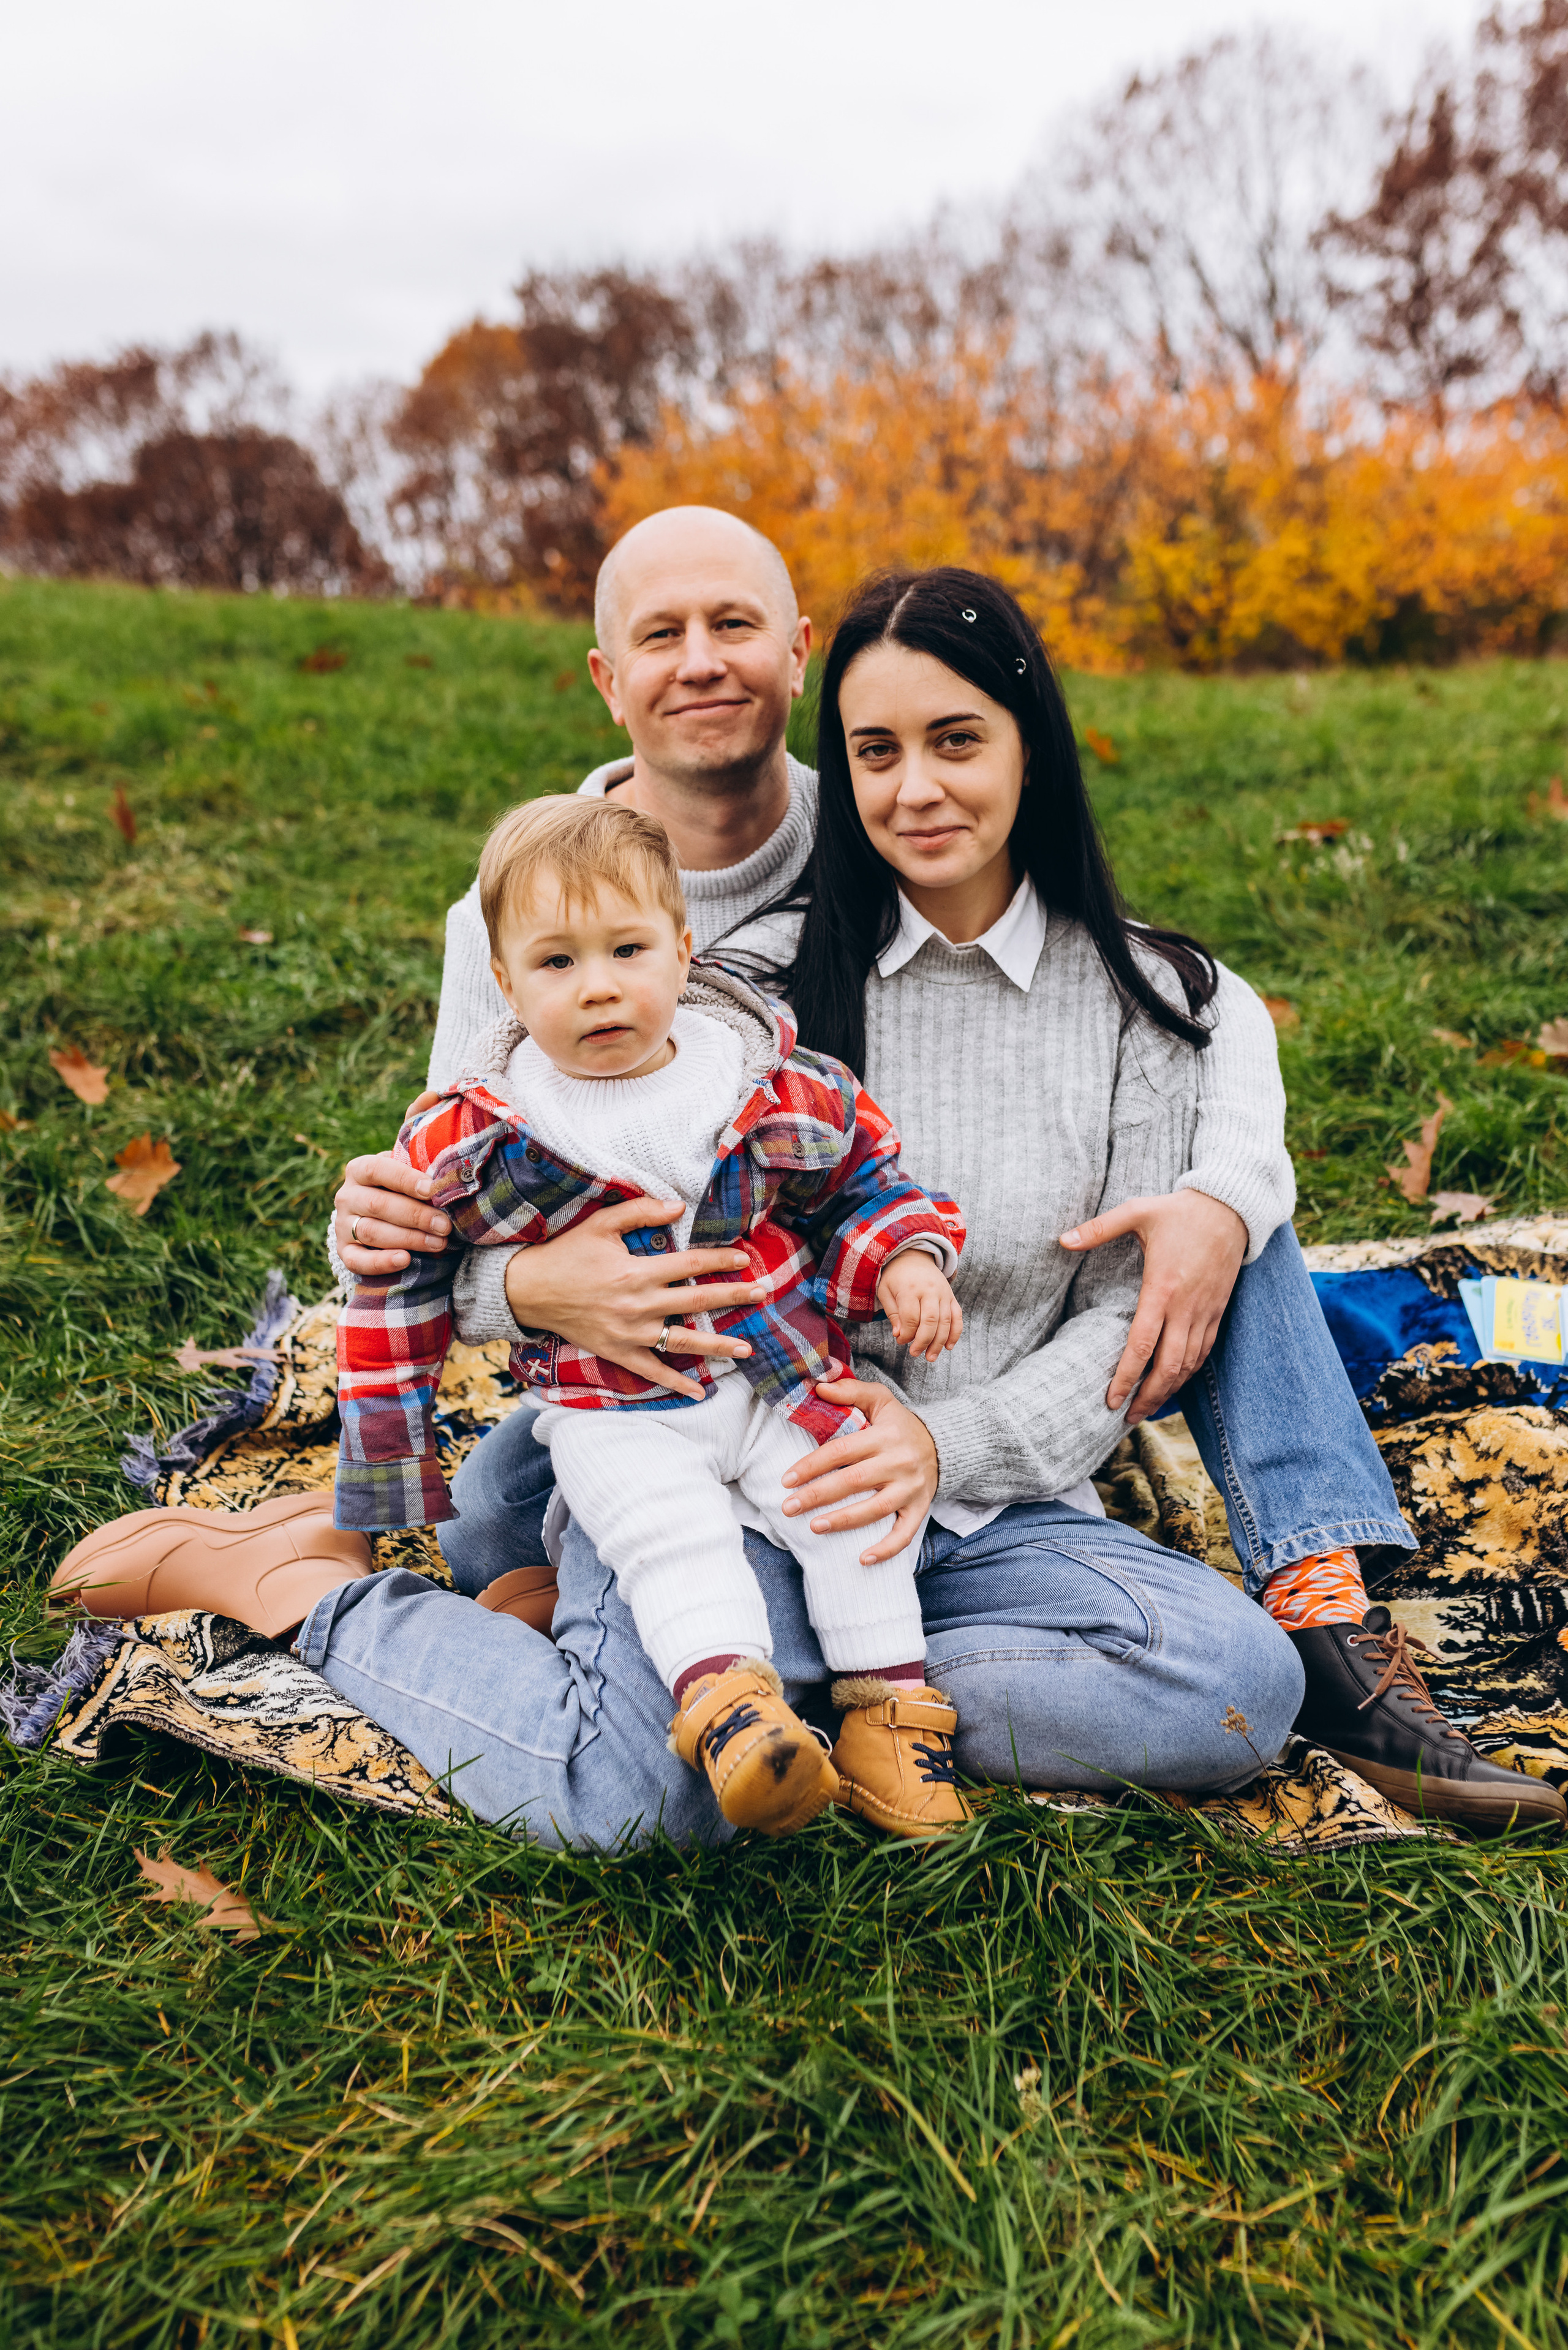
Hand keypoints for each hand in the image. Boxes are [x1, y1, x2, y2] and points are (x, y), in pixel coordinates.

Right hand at [334, 1093, 447, 1273]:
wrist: (386, 1223)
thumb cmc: (404, 1186)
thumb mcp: (409, 1158)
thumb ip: (417, 1126)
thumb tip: (434, 1093)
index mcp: (361, 1168)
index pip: (379, 1170)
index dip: (405, 1180)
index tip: (432, 1190)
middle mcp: (346, 1195)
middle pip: (378, 1205)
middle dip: (415, 1216)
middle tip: (447, 1226)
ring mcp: (342, 1225)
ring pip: (371, 1233)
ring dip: (407, 1239)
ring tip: (440, 1244)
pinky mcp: (344, 1253)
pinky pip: (358, 1260)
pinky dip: (380, 1261)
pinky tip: (405, 1260)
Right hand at [503, 1195, 765, 1399]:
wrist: (529, 1290)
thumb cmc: (567, 1253)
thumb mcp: (601, 1224)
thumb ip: (641, 1212)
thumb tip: (679, 1205)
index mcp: (637, 1271)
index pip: (689, 1264)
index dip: (719, 1261)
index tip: (745, 1261)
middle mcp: (638, 1304)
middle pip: (695, 1300)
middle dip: (732, 1297)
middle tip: (762, 1295)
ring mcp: (629, 1333)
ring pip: (682, 1340)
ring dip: (717, 1345)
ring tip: (747, 1348)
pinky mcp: (617, 1352)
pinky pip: (651, 1371)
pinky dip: (675, 1382)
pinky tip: (699, 1390)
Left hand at [781, 1377, 938, 1564]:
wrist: (944, 1444)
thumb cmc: (901, 1425)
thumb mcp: (881, 1400)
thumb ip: (850, 1391)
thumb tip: (818, 1386)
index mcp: (885, 1436)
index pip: (841, 1451)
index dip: (811, 1466)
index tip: (787, 1479)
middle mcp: (898, 1463)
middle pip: (853, 1482)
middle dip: (818, 1496)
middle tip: (788, 1507)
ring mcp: (910, 1489)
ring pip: (874, 1510)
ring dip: (843, 1521)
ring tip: (814, 1527)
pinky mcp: (920, 1508)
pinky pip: (904, 1534)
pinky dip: (885, 1549)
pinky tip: (862, 1559)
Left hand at [876, 1253, 962, 1363]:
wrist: (914, 1256)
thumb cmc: (896, 1277)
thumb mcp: (885, 1291)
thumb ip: (892, 1313)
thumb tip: (900, 1335)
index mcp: (909, 1288)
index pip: (911, 1317)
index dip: (906, 1334)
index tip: (900, 1341)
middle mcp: (929, 1290)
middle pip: (930, 1321)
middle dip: (923, 1341)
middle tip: (915, 1354)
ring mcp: (943, 1293)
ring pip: (945, 1321)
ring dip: (939, 1342)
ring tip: (931, 1357)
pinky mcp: (951, 1297)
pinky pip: (957, 1317)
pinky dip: (955, 1333)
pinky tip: (948, 1346)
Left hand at [1059, 1190, 1247, 1424]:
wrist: (1231, 1208)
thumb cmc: (1179, 1211)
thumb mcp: (1136, 1211)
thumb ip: (1098, 1228)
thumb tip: (1061, 1239)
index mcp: (1161, 1289)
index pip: (1141, 1345)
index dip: (1125, 1377)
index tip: (1110, 1399)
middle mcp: (1185, 1307)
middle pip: (1168, 1366)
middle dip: (1147, 1397)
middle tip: (1126, 1417)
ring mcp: (1205, 1312)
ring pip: (1188, 1364)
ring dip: (1168, 1391)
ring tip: (1146, 1409)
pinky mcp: (1218, 1310)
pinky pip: (1204, 1351)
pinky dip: (1189, 1372)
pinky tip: (1173, 1383)